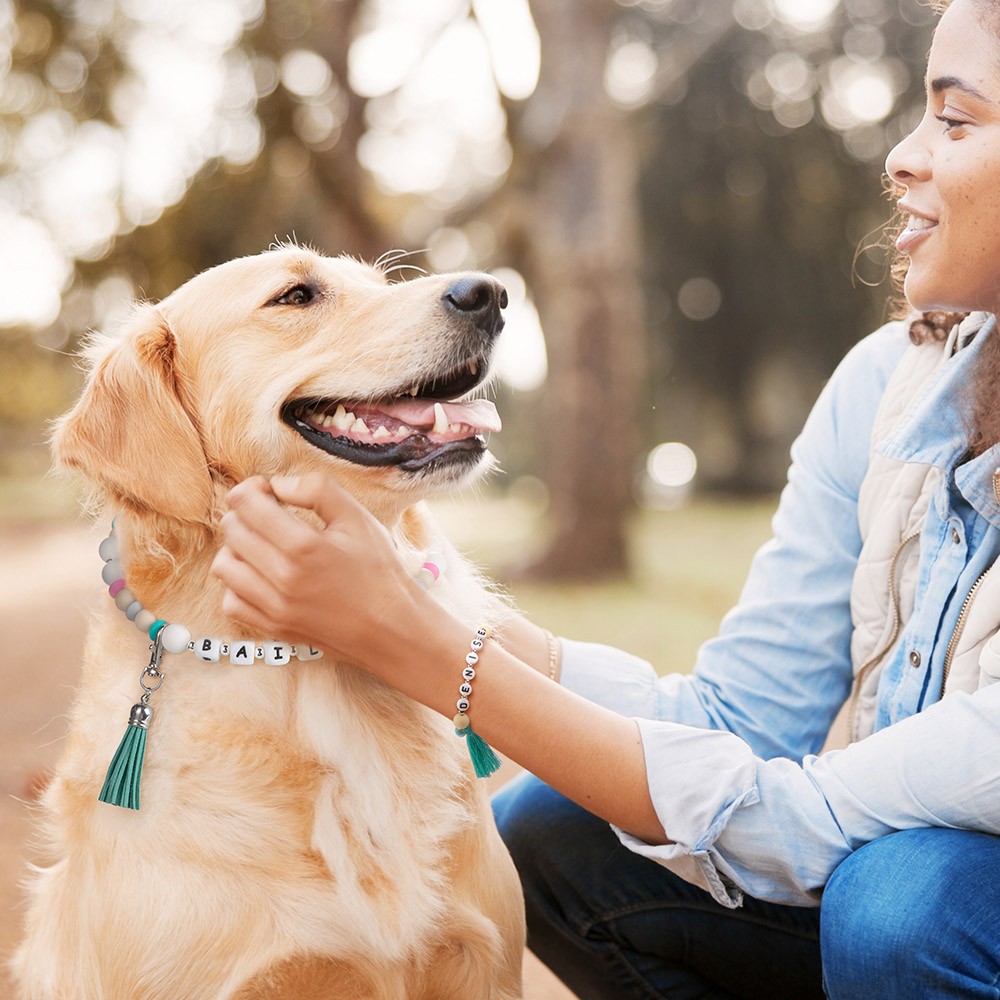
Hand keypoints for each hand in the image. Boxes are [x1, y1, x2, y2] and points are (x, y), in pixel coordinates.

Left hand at [212, 473, 431, 667]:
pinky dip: (239, 585)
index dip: (250, 488)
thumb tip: (278, 484)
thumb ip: (317, 490)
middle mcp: (282, 577)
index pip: (245, 504)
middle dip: (245, 514)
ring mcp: (274, 607)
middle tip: (268, 515)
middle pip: (232, 530)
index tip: (266, 490)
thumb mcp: (358, 518)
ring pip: (224, 566)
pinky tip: (262, 576)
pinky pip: (231, 601)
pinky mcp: (272, 628)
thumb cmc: (378, 570)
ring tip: (262, 545)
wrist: (391, 627)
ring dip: (237, 548)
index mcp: (304, 545)